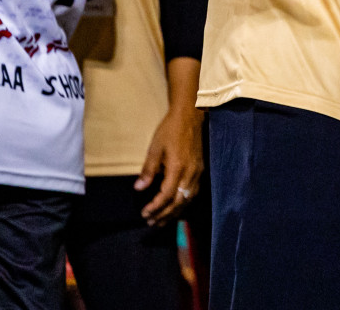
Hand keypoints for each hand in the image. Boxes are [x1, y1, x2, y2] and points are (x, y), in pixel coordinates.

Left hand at [136, 105, 203, 225]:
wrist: (190, 116)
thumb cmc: (170, 130)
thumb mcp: (155, 147)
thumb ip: (148, 169)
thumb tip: (139, 188)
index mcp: (178, 168)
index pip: (166, 195)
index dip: (155, 207)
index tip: (144, 213)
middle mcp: (190, 174)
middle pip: (178, 202)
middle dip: (164, 214)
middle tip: (151, 222)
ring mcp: (198, 173)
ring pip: (187, 200)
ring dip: (174, 212)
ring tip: (162, 220)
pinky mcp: (201, 171)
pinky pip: (193, 193)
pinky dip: (183, 204)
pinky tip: (176, 207)